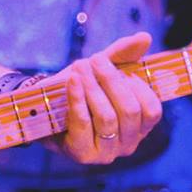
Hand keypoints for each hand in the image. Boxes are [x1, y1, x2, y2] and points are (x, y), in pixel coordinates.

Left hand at [48, 31, 163, 164]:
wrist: (39, 109)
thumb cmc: (77, 91)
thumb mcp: (100, 72)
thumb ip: (122, 55)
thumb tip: (145, 37)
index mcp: (139, 128)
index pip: (152, 110)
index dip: (136, 85)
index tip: (116, 64)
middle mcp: (128, 145)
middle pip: (129, 111)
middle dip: (112, 81)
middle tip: (94, 59)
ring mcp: (106, 153)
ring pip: (107, 117)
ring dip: (93, 87)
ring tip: (80, 66)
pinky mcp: (82, 154)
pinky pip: (83, 123)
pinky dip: (78, 98)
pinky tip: (72, 80)